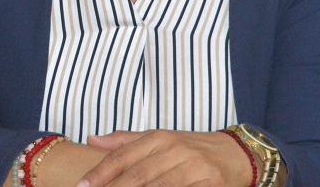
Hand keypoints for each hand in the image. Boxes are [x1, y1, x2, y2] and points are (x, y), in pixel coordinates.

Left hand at [75, 130, 251, 186]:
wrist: (237, 154)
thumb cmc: (193, 148)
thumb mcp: (161, 139)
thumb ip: (126, 141)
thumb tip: (91, 140)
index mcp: (160, 137)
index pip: (124, 155)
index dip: (101, 173)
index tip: (82, 186)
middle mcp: (176, 149)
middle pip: (138, 175)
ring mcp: (194, 168)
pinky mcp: (211, 184)